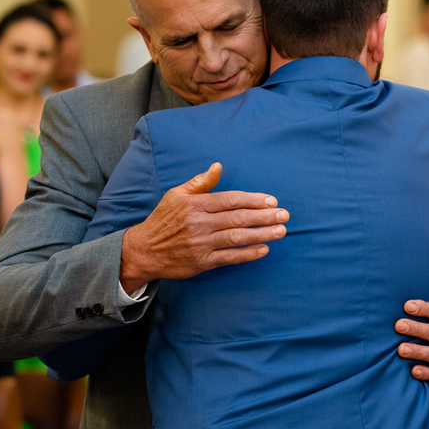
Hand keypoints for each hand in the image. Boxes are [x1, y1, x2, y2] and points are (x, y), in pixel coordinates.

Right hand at [119, 163, 287, 293]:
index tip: (272, 201)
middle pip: (238, 218)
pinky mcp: (202, 261)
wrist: (143, 250)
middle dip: (264, 216)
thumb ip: (200, 182)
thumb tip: (218, 166)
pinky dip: (247, 254)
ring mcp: (201, 243)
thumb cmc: (164, 220)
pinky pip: (229, 257)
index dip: (253, 200)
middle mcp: (200, 223)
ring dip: (262, 234)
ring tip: (281, 231)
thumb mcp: (177, 195)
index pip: (230, 200)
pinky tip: (264, 249)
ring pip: (237, 237)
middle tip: (284, 215)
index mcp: (196, 205)